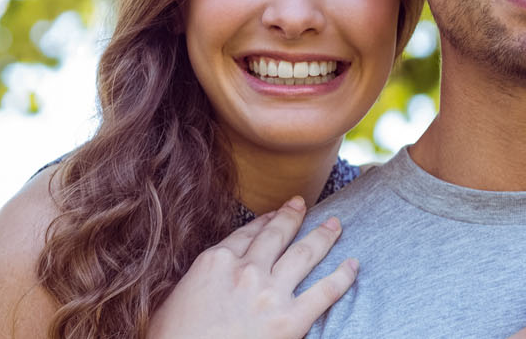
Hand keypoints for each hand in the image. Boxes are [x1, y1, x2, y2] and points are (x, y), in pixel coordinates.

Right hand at [148, 197, 356, 338]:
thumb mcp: (171, 299)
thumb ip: (195, 280)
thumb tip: (206, 278)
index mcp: (214, 262)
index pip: (246, 234)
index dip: (264, 222)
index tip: (274, 214)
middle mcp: (245, 270)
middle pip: (277, 235)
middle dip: (293, 217)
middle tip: (303, 204)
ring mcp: (270, 293)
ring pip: (305, 254)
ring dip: (324, 235)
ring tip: (336, 224)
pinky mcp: (290, 320)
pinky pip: (325, 291)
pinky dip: (343, 276)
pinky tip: (354, 265)